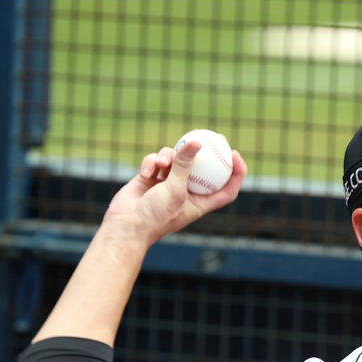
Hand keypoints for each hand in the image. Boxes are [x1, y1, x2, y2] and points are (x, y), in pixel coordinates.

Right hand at [102, 140, 247, 246]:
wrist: (126, 225)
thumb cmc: (156, 215)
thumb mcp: (175, 189)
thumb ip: (184, 164)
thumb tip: (196, 142)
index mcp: (201, 202)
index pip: (226, 188)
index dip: (235, 173)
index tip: (234, 154)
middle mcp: (187, 192)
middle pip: (202, 168)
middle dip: (205, 151)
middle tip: (209, 135)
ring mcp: (168, 183)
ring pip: (175, 159)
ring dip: (168, 156)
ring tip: (161, 163)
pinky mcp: (152, 177)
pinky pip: (156, 161)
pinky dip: (151, 163)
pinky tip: (147, 172)